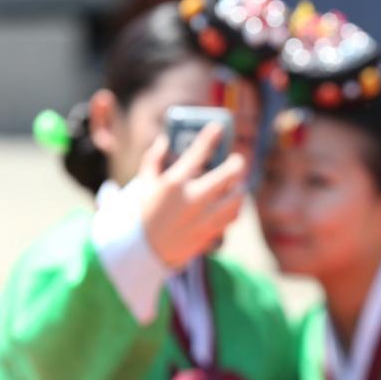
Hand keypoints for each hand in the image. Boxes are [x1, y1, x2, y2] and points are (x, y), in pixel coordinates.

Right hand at [138, 124, 246, 268]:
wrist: (144, 252)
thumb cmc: (142, 214)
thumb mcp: (143, 184)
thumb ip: (154, 159)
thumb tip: (164, 140)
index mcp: (175, 183)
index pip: (198, 153)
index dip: (210, 137)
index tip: (218, 128)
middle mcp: (194, 200)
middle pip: (230, 174)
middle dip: (237, 163)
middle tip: (237, 161)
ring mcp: (206, 219)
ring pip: (238, 198)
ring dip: (238, 188)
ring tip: (234, 185)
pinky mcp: (212, 234)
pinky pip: (232, 218)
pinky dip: (233, 209)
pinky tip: (228, 205)